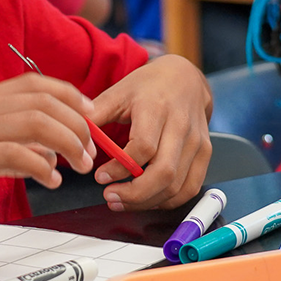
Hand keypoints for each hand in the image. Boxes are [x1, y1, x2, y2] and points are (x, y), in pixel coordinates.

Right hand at [0, 74, 97, 223]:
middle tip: (89, 150)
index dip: (71, 95)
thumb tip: (49, 150)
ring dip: (68, 144)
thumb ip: (10, 139)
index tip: (90, 115)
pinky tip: (48, 180)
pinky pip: (18, 154)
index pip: (36, 82)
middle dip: (78, 124)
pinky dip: (42, 167)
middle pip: (46, 101)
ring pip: (38, 123)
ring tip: (77, 165)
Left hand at [88, 55, 211, 210]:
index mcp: (157, 108)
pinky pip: (190, 188)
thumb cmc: (149, 87)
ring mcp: (196, 141)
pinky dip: (168, 200)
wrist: (185, 79)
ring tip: (123, 201)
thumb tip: (75, 137)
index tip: (100, 176)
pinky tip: (148, 199)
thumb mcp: (119, 92)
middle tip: (110, 197)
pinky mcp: (205, 153)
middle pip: (164, 173)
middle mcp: (181, 126)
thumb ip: (96, 114)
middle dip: (135, 194)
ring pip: (177, 186)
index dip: (121, 168)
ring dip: (148, 201)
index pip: (144, 147)